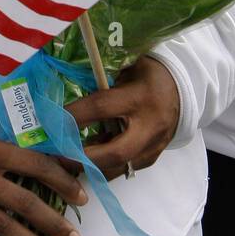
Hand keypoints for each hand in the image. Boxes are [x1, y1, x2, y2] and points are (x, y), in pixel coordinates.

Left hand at [67, 55, 179, 178]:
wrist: (183, 89)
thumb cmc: (149, 73)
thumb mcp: (128, 66)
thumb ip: (104, 78)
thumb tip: (71, 87)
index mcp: (141, 97)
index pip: (102, 108)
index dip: (75, 115)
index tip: (51, 120)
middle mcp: (149, 126)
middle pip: (115, 152)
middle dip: (83, 157)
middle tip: (56, 156)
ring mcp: (153, 146)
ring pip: (118, 167)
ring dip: (89, 168)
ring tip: (63, 162)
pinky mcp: (151, 158)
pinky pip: (124, 169)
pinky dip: (102, 168)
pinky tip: (85, 161)